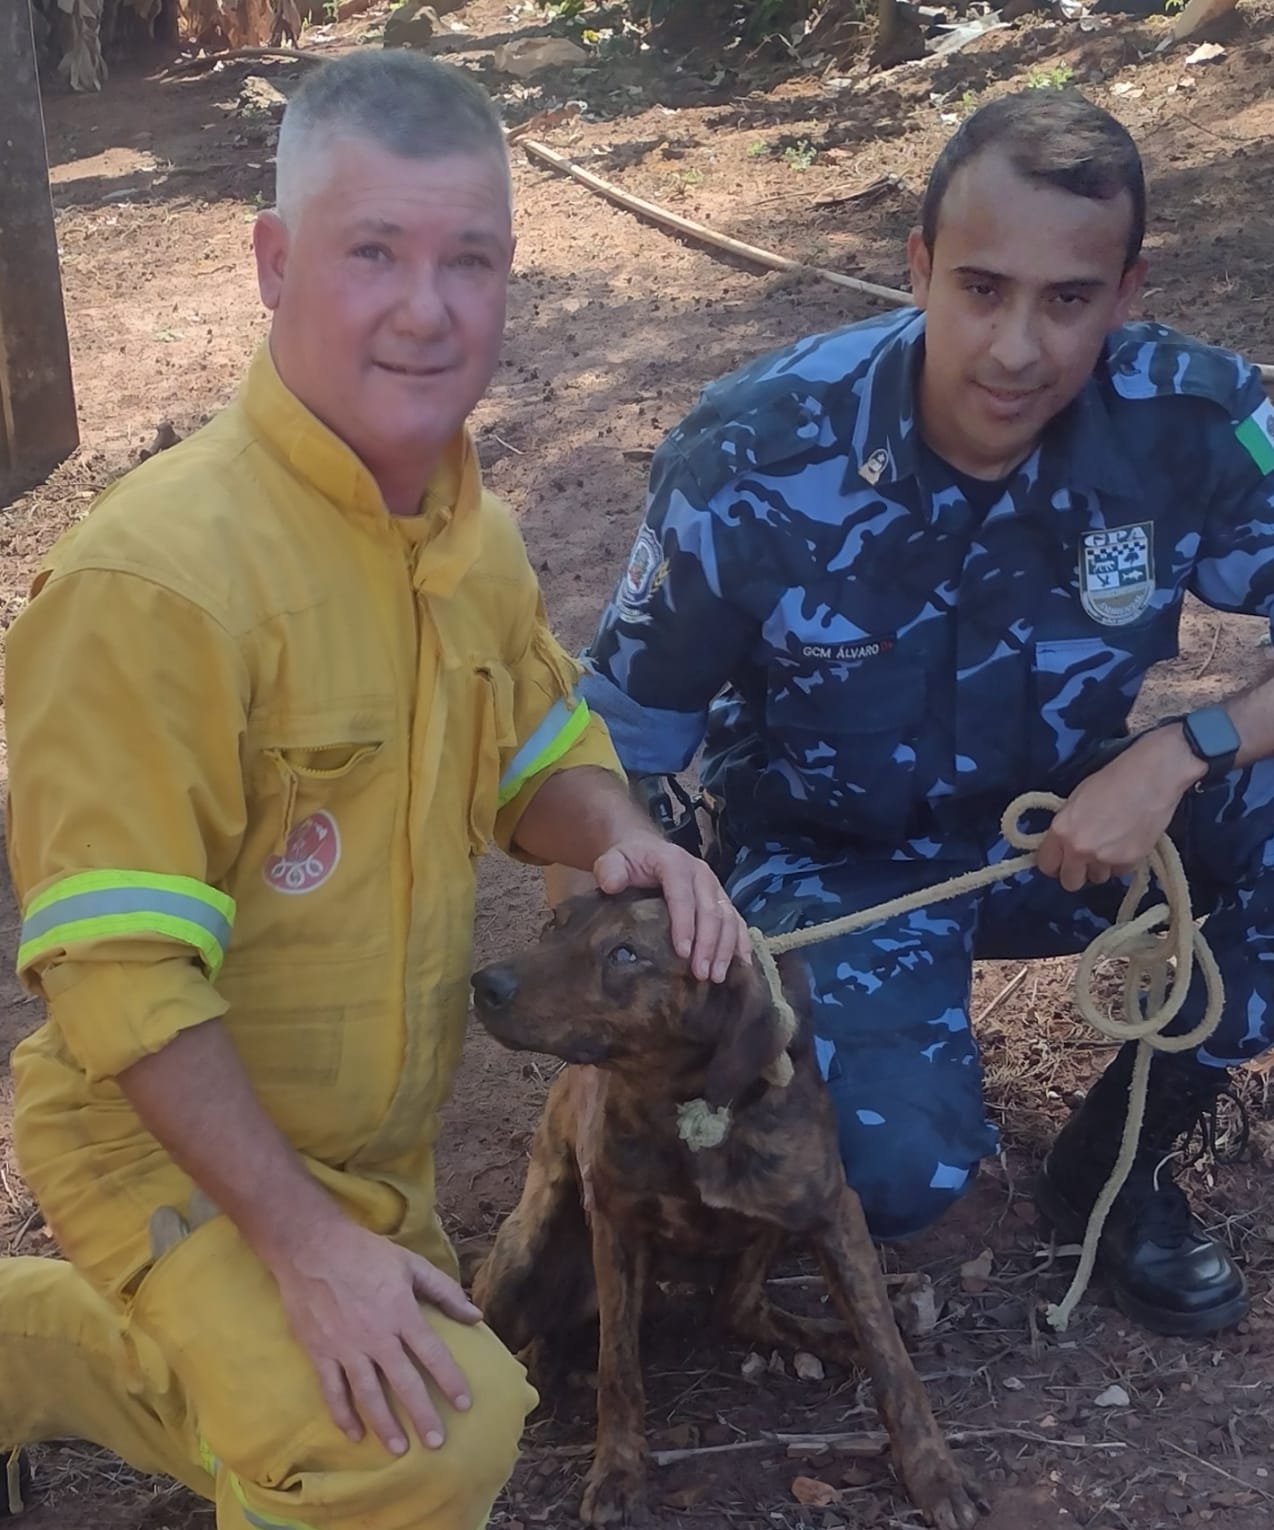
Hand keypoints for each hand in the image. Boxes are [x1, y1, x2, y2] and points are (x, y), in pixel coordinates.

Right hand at [267, 1218, 481, 1454]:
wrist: (311, 1247)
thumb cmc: (365, 1253)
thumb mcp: (411, 1263)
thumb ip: (444, 1291)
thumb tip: (475, 1316)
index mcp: (401, 1313)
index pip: (433, 1354)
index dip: (451, 1380)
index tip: (465, 1404)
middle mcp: (376, 1336)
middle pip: (404, 1383)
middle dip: (422, 1415)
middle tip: (437, 1443)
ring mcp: (345, 1347)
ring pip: (368, 1395)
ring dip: (385, 1425)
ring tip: (399, 1449)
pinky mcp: (319, 1352)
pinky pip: (332, 1391)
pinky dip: (343, 1415)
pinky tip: (354, 1434)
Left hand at [592, 832, 750, 982]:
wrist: (646, 850)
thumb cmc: (629, 861)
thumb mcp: (613, 860)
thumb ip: (609, 870)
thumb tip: (611, 884)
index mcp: (675, 862)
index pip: (682, 895)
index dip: (684, 924)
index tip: (682, 952)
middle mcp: (701, 873)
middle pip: (710, 910)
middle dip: (708, 944)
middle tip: (701, 974)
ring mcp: (715, 887)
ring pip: (729, 918)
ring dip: (725, 949)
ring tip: (716, 977)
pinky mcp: (722, 899)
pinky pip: (738, 921)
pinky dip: (742, 944)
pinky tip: (742, 966)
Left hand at [1036, 727, 1204, 891]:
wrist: (1150, 778)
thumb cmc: (1112, 781)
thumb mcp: (1076, 801)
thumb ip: (1066, 828)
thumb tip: (1062, 845)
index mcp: (1062, 830)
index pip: (1046, 865)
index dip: (1054, 864)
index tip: (1061, 859)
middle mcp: (1080, 849)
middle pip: (1070, 882)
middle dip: (1075, 873)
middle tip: (1084, 860)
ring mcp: (1106, 858)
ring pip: (1097, 878)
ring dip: (1100, 867)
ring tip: (1110, 845)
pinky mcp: (1131, 862)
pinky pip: (1119, 872)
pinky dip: (1121, 862)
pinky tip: (1127, 842)